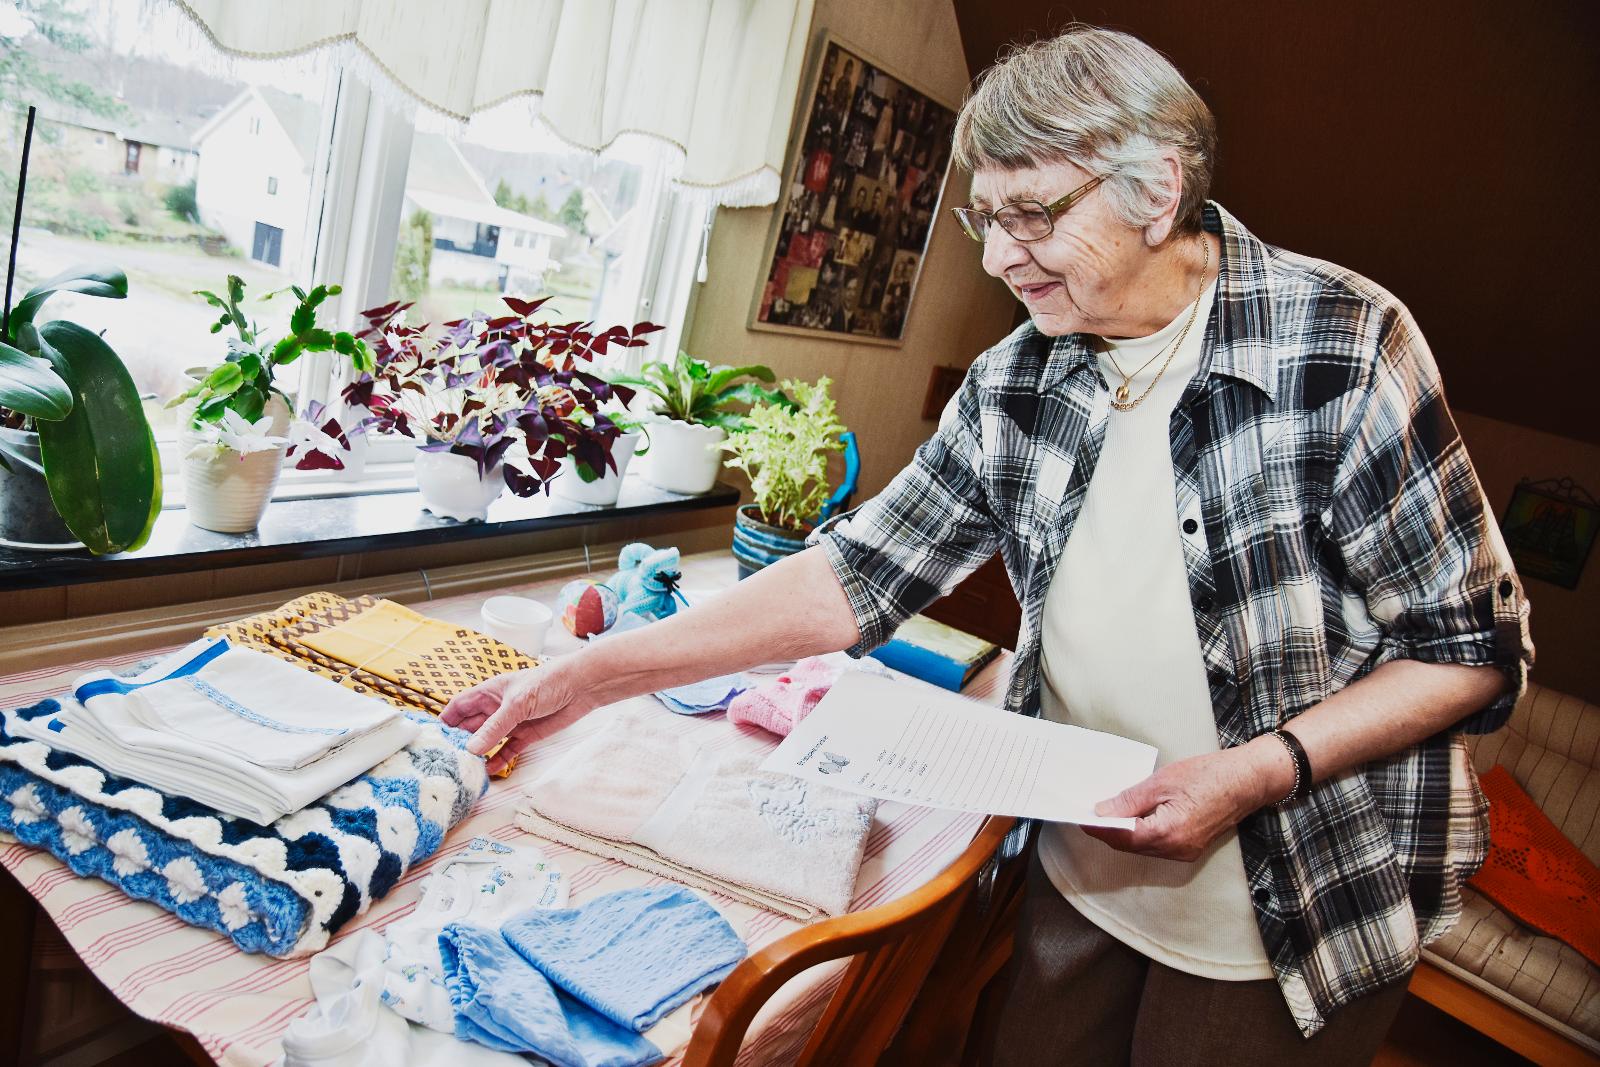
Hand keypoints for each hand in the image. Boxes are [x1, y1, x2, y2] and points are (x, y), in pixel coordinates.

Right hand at [441, 657, 594, 774]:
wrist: (582, 687)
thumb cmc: (548, 682)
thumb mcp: (516, 704)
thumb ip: (494, 727)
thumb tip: (471, 749)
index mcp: (489, 692)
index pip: (459, 706)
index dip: (445, 720)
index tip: (432, 738)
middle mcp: (496, 707)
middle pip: (470, 726)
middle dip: (459, 741)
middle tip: (446, 761)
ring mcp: (511, 722)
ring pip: (487, 741)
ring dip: (478, 754)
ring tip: (464, 770)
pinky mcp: (526, 735)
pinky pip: (507, 750)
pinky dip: (498, 760)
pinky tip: (489, 771)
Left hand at [1081, 740, 1291, 861]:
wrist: (1248, 780)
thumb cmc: (1209, 775)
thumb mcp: (1162, 782)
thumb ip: (1129, 800)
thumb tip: (1101, 812)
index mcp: (1168, 833)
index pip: (1121, 837)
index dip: (1098, 827)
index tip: (1079, 816)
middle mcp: (1176, 849)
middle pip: (1130, 845)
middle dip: (1108, 830)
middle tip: (1089, 811)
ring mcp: (1185, 851)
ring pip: (1142, 847)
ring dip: (1124, 832)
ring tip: (1107, 811)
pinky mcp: (1190, 847)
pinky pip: (1157, 844)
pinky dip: (1141, 832)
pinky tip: (1132, 816)